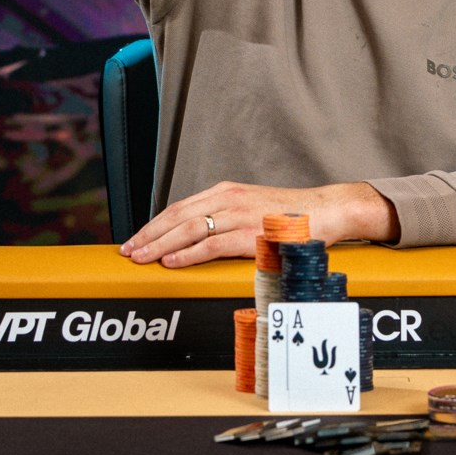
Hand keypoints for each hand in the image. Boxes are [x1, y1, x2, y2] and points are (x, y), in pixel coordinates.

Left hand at [119, 181, 400, 267]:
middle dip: (148, 234)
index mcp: (227, 192)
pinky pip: (213, 245)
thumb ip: (227, 219)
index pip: (180, 207)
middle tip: (126, 251)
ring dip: (160, 245)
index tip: (135, 238)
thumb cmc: (292, 216)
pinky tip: (172, 262)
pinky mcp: (253, 234)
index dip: (154, 224)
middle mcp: (229, 198)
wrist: (329, 210)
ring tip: (140, 257)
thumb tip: (198, 238)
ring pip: (189, 229)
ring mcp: (241, 215)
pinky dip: (188, 254)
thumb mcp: (253, 209)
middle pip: (177, 216)